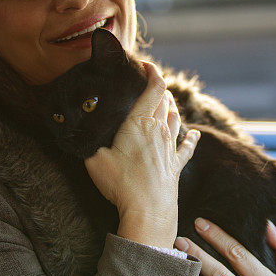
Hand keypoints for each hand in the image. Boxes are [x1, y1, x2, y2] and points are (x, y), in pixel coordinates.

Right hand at [84, 61, 199, 247]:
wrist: (148, 210)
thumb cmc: (121, 183)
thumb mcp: (94, 159)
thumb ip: (88, 143)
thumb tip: (79, 135)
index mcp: (140, 122)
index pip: (154, 87)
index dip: (152, 71)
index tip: (144, 64)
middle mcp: (159, 130)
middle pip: (165, 101)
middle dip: (158, 88)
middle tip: (148, 84)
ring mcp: (170, 147)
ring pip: (175, 119)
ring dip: (171, 108)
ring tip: (165, 102)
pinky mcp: (176, 165)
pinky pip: (187, 147)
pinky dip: (191, 138)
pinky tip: (196, 135)